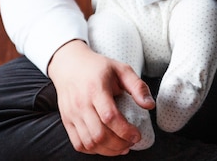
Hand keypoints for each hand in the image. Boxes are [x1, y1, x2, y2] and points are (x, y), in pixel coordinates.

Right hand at [48, 40, 154, 155]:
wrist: (70, 64)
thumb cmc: (97, 67)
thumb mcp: (121, 69)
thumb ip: (137, 86)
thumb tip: (150, 105)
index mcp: (96, 89)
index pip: (110, 117)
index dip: (125, 131)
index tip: (137, 135)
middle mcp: (81, 103)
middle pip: (99, 134)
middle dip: (119, 144)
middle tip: (130, 142)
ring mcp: (72, 114)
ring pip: (89, 143)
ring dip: (108, 150)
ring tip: (121, 146)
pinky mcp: (67, 121)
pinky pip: (79, 144)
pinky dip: (93, 150)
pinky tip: (105, 146)